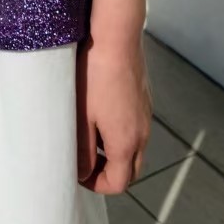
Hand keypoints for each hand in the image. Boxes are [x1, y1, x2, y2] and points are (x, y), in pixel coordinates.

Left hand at [76, 29, 152, 192]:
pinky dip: (120, 131)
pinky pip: (135, 127)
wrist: (116, 38)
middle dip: (107, 173)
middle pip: (130, 170)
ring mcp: (146, 115)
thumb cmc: (94, 76)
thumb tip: (81, 173)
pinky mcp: (144, 99)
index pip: (118, 183)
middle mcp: (142, 133)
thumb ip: (82, 151)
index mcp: (126, 143)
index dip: (95, 185)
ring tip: (88, 133)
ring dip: (113, 151)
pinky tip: (100, 111)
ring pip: (134, 148)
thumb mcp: (81, 117)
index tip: (77, 172)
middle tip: (84, 160)